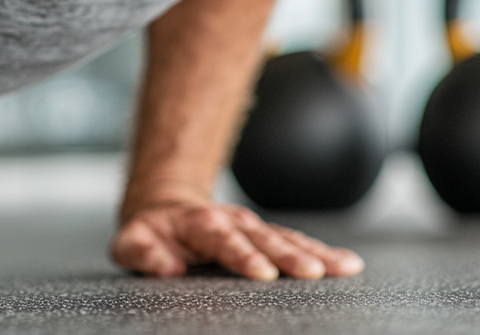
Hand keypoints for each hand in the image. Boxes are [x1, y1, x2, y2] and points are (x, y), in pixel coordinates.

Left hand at [112, 202, 363, 281]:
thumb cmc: (150, 232)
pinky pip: (298, 243)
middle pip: (263, 237)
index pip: (222, 239)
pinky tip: (348, 266)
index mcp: (199, 223)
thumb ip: (144, 252)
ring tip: (343, 267)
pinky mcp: (267, 238)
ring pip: (287, 238)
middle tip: (312, 272)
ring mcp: (252, 228)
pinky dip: (323, 253)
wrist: (165, 207)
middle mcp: (232, 221)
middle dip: (287, 254)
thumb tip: (165, 266)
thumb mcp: (132, 241)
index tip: (263, 272)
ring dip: (314, 253)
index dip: (242, 255)